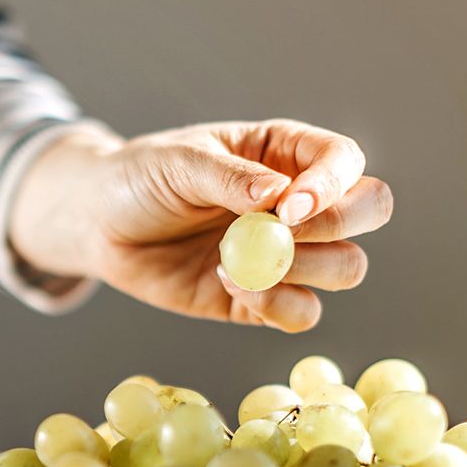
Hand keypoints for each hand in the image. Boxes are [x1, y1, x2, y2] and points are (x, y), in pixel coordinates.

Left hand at [9, 119, 392, 331]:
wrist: (99, 225)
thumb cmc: (140, 178)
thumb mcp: (178, 164)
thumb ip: (230, 178)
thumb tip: (279, 195)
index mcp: (284, 152)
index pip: (344, 160)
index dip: (333, 185)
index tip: (288, 208)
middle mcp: (297, 202)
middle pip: (368, 212)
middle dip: (336, 227)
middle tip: (281, 234)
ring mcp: (285, 252)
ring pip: (346, 268)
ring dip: (303, 271)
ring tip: (238, 262)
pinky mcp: (261, 298)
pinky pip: (303, 313)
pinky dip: (277, 306)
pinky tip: (231, 286)